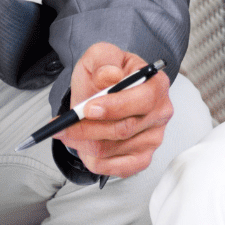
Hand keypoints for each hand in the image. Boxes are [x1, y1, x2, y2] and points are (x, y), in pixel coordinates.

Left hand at [55, 42, 173, 177]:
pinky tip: (83, 146)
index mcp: (156, 84)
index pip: (142, 100)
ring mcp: (153, 138)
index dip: (114, 107)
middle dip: (88, 128)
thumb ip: (104, 61)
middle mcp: (160, 113)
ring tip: (69, 131)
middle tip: (64, 125)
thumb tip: (109, 76)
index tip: (87, 108)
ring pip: (112, 149)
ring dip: (84, 143)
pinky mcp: (142, 158)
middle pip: (124, 129)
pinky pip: (115, 168)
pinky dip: (93, 160)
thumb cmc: (106, 73)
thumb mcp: (101, 55)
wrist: (104, 89)